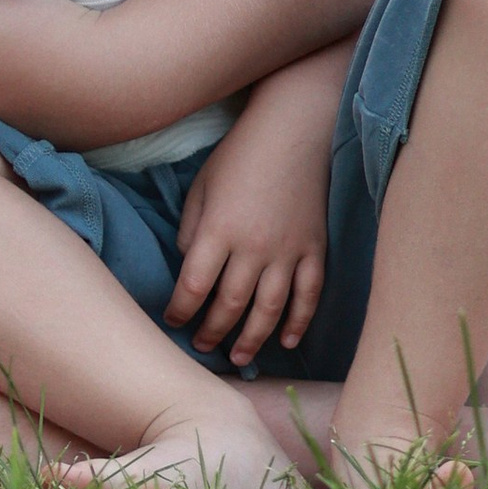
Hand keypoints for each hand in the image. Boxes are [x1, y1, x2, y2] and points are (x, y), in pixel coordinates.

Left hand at [163, 102, 327, 369]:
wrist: (294, 130)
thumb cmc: (240, 155)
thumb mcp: (202, 187)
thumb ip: (193, 230)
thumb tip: (190, 266)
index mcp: (219, 229)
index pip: (193, 285)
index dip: (180, 310)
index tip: (173, 320)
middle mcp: (253, 246)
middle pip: (230, 304)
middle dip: (213, 331)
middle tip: (202, 346)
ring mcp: (288, 250)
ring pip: (270, 308)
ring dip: (253, 338)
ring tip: (239, 358)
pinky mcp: (314, 248)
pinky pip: (308, 295)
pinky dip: (299, 321)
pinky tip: (288, 341)